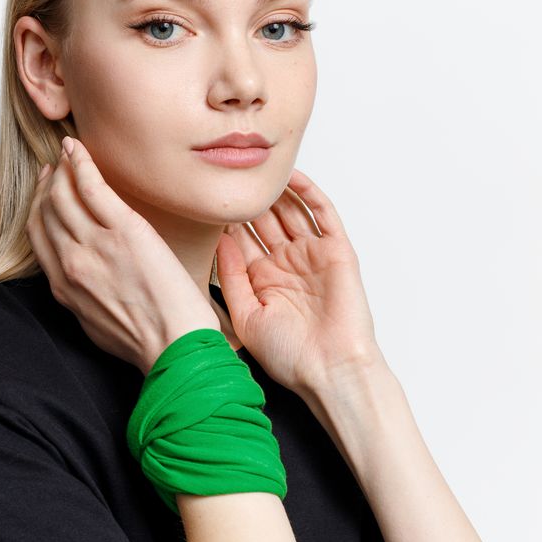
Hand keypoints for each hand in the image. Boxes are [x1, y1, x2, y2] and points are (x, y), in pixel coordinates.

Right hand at [26, 137, 220, 374]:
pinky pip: (90, 186)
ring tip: (69, 153)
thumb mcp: (97, 324)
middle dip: (48, 184)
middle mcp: (71, 262)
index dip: (38, 208)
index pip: (38, 236)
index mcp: (64, 287)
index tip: (45, 192)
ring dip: (62, 169)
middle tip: (56, 167)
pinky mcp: (123, 230)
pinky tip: (77, 149)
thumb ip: (83, 296)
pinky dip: (79, 163)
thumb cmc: (148, 341)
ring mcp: (95, 244)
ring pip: (62, 194)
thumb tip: (85, 281)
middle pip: (46, 210)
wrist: (174, 346)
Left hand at [215, 168, 385, 394]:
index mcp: (262, 280)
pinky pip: (323, 213)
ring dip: (274, 192)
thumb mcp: (245, 316)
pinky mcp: (337, 251)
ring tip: (254, 170)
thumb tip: (219, 241)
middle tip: (229, 177)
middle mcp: (286, 264)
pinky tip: (290, 176)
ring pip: (291, 211)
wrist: (330, 371)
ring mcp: (312, 255)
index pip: (240, 239)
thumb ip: (230, 278)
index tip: (204, 199)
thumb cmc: (290, 356)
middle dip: (247, 200)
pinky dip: (308, 193)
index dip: (224, 220)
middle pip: (264, 220)